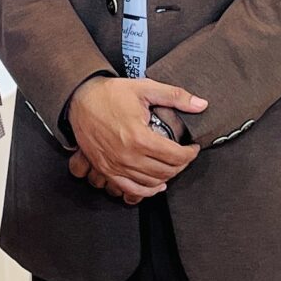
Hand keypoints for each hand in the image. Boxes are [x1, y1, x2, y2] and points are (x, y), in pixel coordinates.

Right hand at [66, 76, 206, 200]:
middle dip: (181, 165)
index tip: (193, 148)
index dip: (190, 154)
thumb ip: (175, 96)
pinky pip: (131, 189)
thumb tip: (201, 104)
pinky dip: (146, 191)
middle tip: (184, 156)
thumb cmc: (110, 94)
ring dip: (167, 177)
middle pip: (166, 172)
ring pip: (151, 183)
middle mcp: (128, 156)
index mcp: (140, 137)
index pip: (176, 156)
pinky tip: (156, 186)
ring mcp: (116, 166)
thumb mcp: (145, 88)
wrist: (79, 100)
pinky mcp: (106, 170)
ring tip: (172, 166)